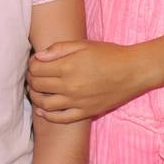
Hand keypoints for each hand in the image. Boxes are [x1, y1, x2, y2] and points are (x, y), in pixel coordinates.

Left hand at [27, 40, 152, 123]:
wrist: (133, 71)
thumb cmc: (108, 54)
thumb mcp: (83, 44)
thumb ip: (58, 49)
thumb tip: (38, 56)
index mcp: (67, 67)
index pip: (36, 69)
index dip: (31, 65)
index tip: (34, 63)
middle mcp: (69, 86)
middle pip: (38, 86)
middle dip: (31, 80)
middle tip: (33, 76)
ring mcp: (77, 102)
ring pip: (45, 104)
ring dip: (36, 97)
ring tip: (36, 91)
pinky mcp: (85, 112)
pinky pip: (60, 119)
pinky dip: (48, 116)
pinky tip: (43, 110)